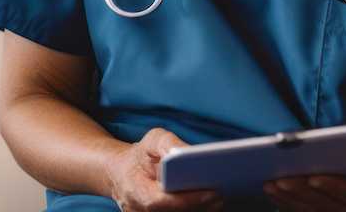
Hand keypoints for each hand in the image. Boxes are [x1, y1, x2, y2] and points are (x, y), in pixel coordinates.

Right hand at [105, 127, 223, 210]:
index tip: (212, 191)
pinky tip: (212, 202)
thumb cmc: (141, 155)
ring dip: (201, 209)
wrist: (123, 172)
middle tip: (223, 194)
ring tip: (221, 197)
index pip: (162, 201)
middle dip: (201, 205)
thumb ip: (168, 143)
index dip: (188, 199)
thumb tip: (186, 152)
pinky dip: (197, 209)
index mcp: (137, 191)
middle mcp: (141, 211)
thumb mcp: (153, 140)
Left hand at [263, 175, 345, 211]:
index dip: (333, 185)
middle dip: (301, 190)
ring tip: (271, 183)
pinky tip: (274, 192)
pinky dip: (286, 203)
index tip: (315, 178)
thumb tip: (327, 145)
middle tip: (282, 179)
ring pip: (310, 210)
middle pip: (325, 203)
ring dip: (288, 198)